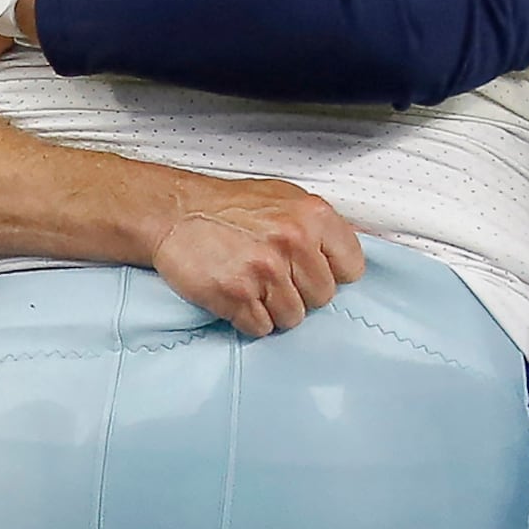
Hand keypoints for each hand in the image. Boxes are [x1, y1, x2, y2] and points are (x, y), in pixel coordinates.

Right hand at [149, 175, 366, 337]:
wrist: (176, 211)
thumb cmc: (231, 207)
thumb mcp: (286, 200)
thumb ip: (319, 228)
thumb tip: (344, 260)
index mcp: (313, 215)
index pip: (351, 268)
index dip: (331, 274)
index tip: (312, 270)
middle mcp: (293, 240)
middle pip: (323, 297)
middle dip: (300, 292)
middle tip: (272, 275)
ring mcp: (265, 269)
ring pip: (293, 317)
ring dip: (273, 309)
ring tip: (253, 284)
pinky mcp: (236, 294)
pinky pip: (261, 328)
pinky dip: (248, 319)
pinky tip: (236, 296)